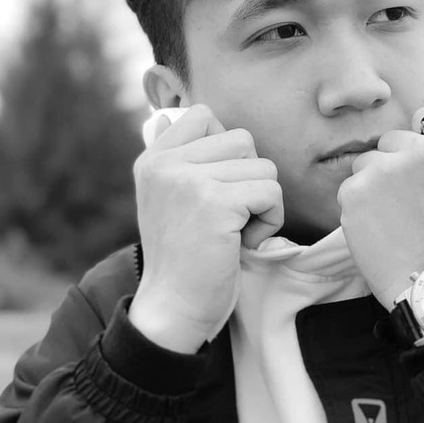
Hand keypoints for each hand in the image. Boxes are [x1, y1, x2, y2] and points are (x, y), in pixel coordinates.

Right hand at [129, 105, 283, 352]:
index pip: (203, 115)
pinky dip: (269, 221)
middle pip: (242, 139)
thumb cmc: (181, 258)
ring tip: (235, 232)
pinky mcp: (215, 203)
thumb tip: (169, 116)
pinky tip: (244, 243)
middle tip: (229, 218)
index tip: (216, 191)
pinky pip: (271, 192)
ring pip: (263, 166)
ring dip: (262, 203)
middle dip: (249, 179)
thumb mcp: (164, 199)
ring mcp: (189, 181)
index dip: (225, 150)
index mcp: (152, 158)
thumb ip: (172, 158)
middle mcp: (165, 163)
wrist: (173, 307)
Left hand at [337, 88, 423, 308]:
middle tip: (411, 202)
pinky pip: (351, 185)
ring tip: (394, 215)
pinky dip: (360, 204)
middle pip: (395, 139)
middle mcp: (419, 151)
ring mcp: (384, 169)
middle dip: (399, 163)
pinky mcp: (356, 190)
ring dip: (376, 180)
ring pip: (369, 160)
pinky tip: (379, 225)